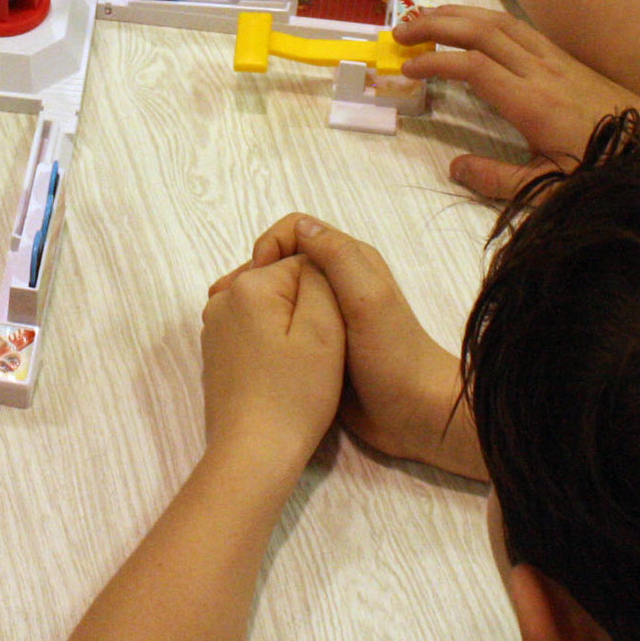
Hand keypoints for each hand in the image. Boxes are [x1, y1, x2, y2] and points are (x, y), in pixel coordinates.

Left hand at [198, 253, 345, 487]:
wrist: (254, 453)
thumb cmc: (295, 394)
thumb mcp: (324, 330)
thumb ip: (321, 279)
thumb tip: (314, 259)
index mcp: (249, 285)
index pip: (304, 263)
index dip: (328, 296)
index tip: (333, 332)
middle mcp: (223, 298)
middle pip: (282, 282)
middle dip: (307, 307)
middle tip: (321, 350)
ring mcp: (214, 326)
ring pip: (268, 306)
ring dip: (290, 326)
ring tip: (305, 363)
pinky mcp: (216, 352)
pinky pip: (252, 328)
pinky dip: (272, 342)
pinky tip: (284, 372)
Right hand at [238, 215, 484, 480]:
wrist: (415, 413)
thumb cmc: (391, 353)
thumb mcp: (367, 298)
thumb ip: (338, 259)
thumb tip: (299, 227)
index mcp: (350, 262)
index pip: (296, 232)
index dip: (270, 246)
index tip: (256, 280)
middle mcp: (337, 284)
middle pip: (284, 264)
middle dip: (253, 278)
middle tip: (224, 307)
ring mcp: (328, 319)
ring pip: (281, 299)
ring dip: (254, 308)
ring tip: (227, 331)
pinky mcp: (321, 349)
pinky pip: (286, 330)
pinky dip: (264, 334)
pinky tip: (247, 352)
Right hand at [393, 5, 639, 199]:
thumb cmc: (604, 169)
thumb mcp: (550, 188)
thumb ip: (498, 180)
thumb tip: (455, 169)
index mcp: (533, 103)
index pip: (474, 68)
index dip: (437, 62)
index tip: (408, 70)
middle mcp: (541, 72)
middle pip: (482, 31)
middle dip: (437, 25)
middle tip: (401, 33)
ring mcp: (554, 60)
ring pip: (500, 21)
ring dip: (459, 14)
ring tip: (425, 18)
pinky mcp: (563, 58)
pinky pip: (518, 26)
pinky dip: (485, 19)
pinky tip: (470, 24)